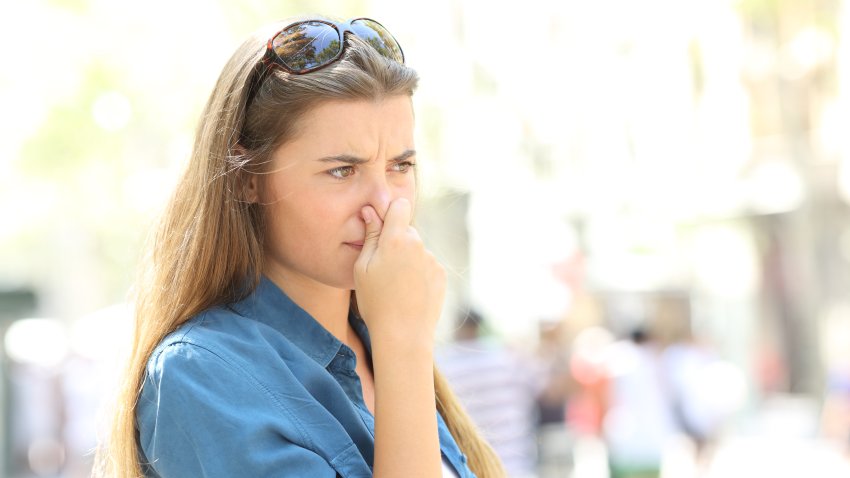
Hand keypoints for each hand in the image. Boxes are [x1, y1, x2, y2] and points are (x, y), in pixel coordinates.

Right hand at [353, 198, 445, 346]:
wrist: (403, 335)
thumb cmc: (375, 302)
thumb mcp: (362, 268)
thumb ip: (369, 236)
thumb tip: (370, 211)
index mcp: (396, 239)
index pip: (400, 206)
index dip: (390, 213)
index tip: (381, 227)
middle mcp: (418, 245)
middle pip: (407, 230)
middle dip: (396, 240)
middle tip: (383, 267)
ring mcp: (432, 260)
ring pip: (417, 250)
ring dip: (407, 259)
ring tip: (395, 286)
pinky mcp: (441, 275)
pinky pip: (427, 265)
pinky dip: (418, 273)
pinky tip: (409, 293)